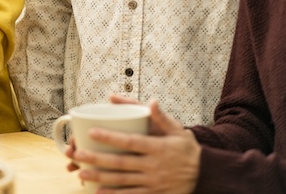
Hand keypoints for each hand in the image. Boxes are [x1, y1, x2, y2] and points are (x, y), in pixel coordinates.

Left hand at [68, 99, 200, 193]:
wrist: (206, 176)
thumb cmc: (188, 149)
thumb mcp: (178, 131)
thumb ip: (162, 117)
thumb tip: (150, 101)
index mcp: (157, 148)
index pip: (130, 142)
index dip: (110, 138)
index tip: (92, 132)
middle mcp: (153, 166)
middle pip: (121, 163)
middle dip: (97, 159)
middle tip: (78, 154)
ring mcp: (153, 182)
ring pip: (122, 181)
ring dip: (101, 178)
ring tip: (81, 173)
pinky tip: (98, 193)